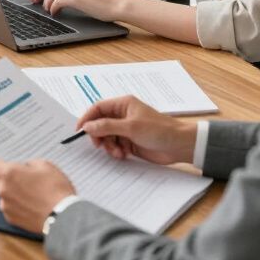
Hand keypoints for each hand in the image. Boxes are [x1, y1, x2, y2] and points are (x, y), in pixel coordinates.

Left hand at [0, 155, 75, 232]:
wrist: (64, 217)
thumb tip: (24, 168)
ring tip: (33, 196)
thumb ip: (29, 164)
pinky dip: (18, 207)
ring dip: (14, 193)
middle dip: (10, 179)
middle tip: (28, 180)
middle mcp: (3, 189)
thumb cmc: (56, 190)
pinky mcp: (11, 220)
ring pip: (5, 194)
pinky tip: (32, 207)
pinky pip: (10, 208)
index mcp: (9, 173)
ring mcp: (6, 206)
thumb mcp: (46, 165)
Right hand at [76, 96, 196, 164]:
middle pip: (100, 124)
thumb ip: (106, 126)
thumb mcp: (130, 127)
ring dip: (109, 146)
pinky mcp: (130, 142)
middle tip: (100, 146)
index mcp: (123, 105)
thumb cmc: (159, 130)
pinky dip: (116, 151)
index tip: (79, 130)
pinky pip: (115, 145)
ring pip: (107, 136)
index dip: (87, 118)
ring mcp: (127, 129)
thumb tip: (87, 126)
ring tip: (118, 153)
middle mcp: (123, 115)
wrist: (180, 146)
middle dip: (99, 135)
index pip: (98, 108)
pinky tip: (124, 154)